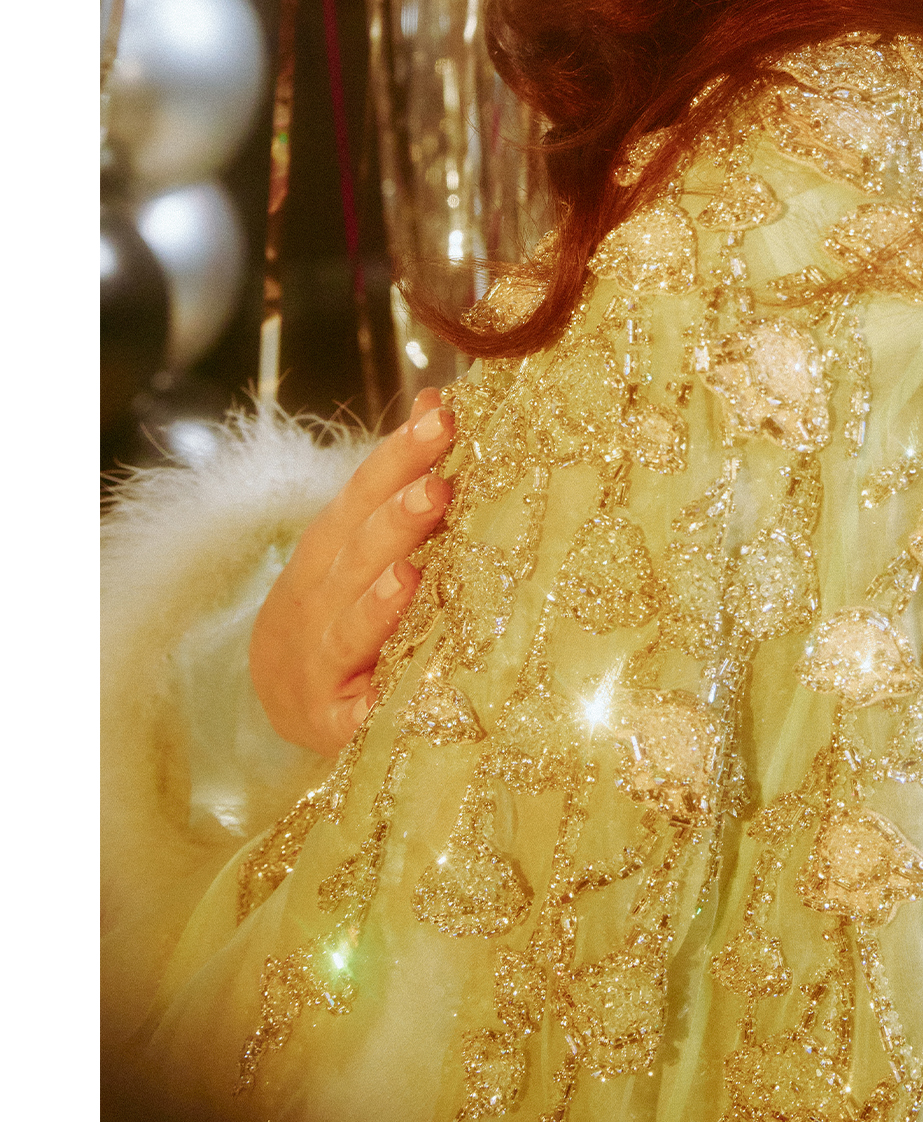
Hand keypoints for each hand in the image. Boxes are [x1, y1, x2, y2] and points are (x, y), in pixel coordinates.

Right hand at [249, 392, 454, 754]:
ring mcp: (322, 658)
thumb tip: (439, 401)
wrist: (280, 693)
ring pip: (348, 626)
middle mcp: (321, 596)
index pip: (364, 493)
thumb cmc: (339, 604)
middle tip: (437, 488)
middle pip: (357, 553)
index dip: (400, 456)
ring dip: (378, 602)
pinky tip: (385, 690)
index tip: (443, 418)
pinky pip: (351, 709)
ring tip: (409, 574)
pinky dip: (366, 699)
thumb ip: (397, 480)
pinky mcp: (333, 719)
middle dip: (396, 520)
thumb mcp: (358, 539)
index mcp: (333, 547)